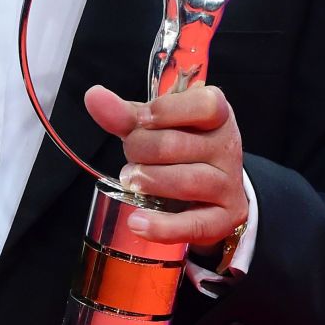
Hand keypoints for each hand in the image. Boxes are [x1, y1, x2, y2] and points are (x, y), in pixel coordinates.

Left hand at [84, 83, 246, 250]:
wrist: (207, 188)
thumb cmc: (178, 146)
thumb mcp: (154, 125)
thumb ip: (125, 113)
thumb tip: (95, 97)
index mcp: (217, 114)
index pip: (203, 105)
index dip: (164, 111)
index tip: (141, 120)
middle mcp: (228, 147)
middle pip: (177, 144)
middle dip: (140, 149)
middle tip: (131, 156)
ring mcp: (229, 184)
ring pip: (185, 181)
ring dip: (148, 181)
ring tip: (132, 181)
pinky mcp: (225, 218)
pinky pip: (195, 225)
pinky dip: (163, 227)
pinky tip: (138, 222)